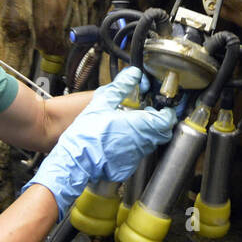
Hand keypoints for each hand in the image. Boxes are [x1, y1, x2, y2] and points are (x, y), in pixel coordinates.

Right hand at [21, 66, 177, 219]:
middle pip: (162, 133)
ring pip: (150, 144)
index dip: (167, 112)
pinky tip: (120, 139)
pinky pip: (137, 154)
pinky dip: (134, 146)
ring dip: (146, 133)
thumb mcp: (102, 103)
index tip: (162, 108)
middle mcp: (142, 143)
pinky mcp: (128, 167)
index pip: (167, 120)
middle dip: (158, 122)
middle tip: (148, 114)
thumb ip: (121, 87)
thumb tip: (133, 74)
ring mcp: (135, 157)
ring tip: (132, 125)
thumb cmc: (86, 135)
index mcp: (139, 126)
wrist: (74, 161)